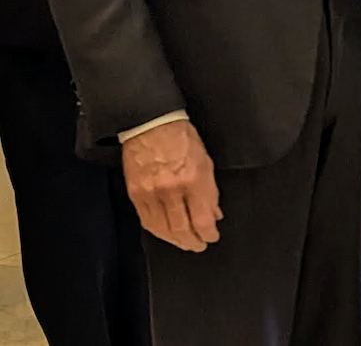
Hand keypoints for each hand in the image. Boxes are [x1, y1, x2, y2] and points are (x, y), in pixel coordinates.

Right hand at [122, 119, 220, 251]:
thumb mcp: (206, 161)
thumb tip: (214, 213)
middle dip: (193, 242)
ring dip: (175, 240)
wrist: (151, 125)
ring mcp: (151, 194)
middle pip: (182, 229)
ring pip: (163, 229)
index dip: (208, 234)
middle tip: (199, 245)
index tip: (212, 237)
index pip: (202, 219)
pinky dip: (158, 231)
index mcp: (193, 181)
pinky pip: (146, 221)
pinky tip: (165, 233)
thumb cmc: (181, 138)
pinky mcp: (135, 194)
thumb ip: (210, 191)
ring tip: (184, 242)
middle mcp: (171, 191)